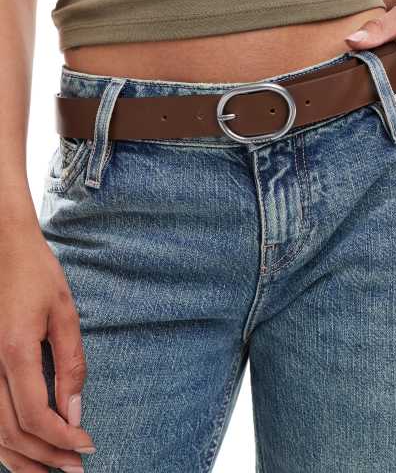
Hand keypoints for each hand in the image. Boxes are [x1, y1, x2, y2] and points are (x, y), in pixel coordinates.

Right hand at [0, 227, 94, 471]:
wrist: (3, 246)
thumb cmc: (37, 273)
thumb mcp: (64, 313)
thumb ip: (71, 364)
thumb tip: (75, 411)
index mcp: (14, 351)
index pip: (35, 416)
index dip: (61, 438)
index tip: (87, 446)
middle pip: (10, 432)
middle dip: (45, 456)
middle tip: (75, 466)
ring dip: (21, 456)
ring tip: (49, 470)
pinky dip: (3, 439)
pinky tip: (22, 448)